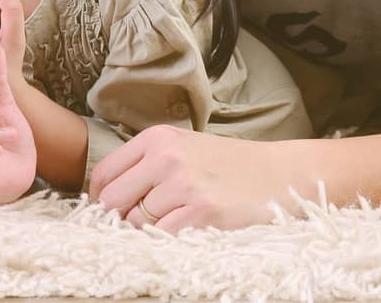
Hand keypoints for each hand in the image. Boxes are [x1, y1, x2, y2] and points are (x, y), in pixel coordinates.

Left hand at [89, 127, 306, 230]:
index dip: (100, 199)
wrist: (280, 175)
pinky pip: (162, 238)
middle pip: (112, 201)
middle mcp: (167, 158)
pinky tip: (187, 230)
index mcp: (158, 138)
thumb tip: (105, 199)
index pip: (104, 174)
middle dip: (119, 218)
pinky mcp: (202, 214)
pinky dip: (168, 241)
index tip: (111, 211)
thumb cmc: (229, 166)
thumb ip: (146, 165)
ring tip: (174, 221)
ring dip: (147, 231)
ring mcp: (184, 186)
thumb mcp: (184, 148)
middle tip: (138, 223)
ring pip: (135, 223)